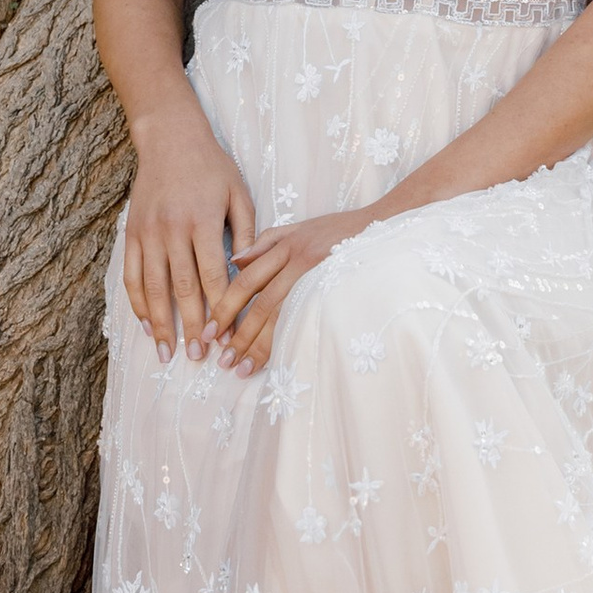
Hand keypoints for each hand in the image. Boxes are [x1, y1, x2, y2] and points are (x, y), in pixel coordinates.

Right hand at [123, 110, 255, 360]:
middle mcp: (172, 229)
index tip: (226, 335)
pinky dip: (137, 302)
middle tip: (198, 355)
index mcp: (203, 221)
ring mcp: (148, 232)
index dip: (220, 308)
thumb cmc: (212, 167)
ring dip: (159, 322)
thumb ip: (247, 233)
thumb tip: (248, 272)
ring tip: (167, 351)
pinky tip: (146, 323)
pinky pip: (132, 274)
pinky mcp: (132, 233)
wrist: (169, 138)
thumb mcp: (238, 193)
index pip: (213, 275)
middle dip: (190, 326)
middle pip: (181, 287)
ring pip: (152, 286)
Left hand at [203, 204, 380, 374]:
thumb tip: (235, 262)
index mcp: (283, 244)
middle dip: (237, 333)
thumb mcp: (299, 227)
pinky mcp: (333, 284)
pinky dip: (288, 337)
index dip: (225, 307)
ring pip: (279, 312)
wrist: (382, 224)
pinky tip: (277, 358)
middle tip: (222, 360)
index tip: (210, 332)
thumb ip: (267, 242)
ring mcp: (316, 271)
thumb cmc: (339, 229)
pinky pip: (305, 315)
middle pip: (258, 301)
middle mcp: (295, 256)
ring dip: (257, 343)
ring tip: (242, 368)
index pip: (245, 280)